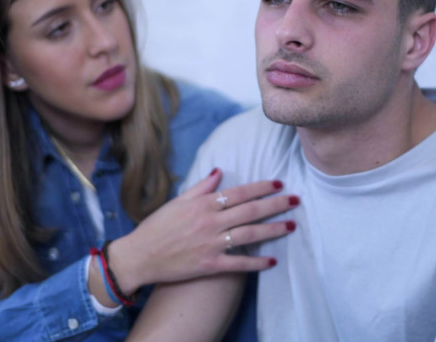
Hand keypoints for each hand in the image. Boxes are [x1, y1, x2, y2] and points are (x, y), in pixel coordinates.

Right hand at [107, 168, 297, 295]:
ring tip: (291, 225)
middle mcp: (211, 222)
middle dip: (276, 204)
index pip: (240, 192)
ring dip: (273, 229)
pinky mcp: (210, 265)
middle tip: (296, 200)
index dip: (262, 187)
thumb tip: (219, 171)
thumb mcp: (177, 201)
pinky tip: (272, 261)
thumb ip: (201, 187)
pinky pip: (239, 263)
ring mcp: (212, 244)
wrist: (140, 256)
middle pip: (251, 211)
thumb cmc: (157, 227)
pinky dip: (256, 263)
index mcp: (203, 204)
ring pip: (250, 234)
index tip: (280, 183)